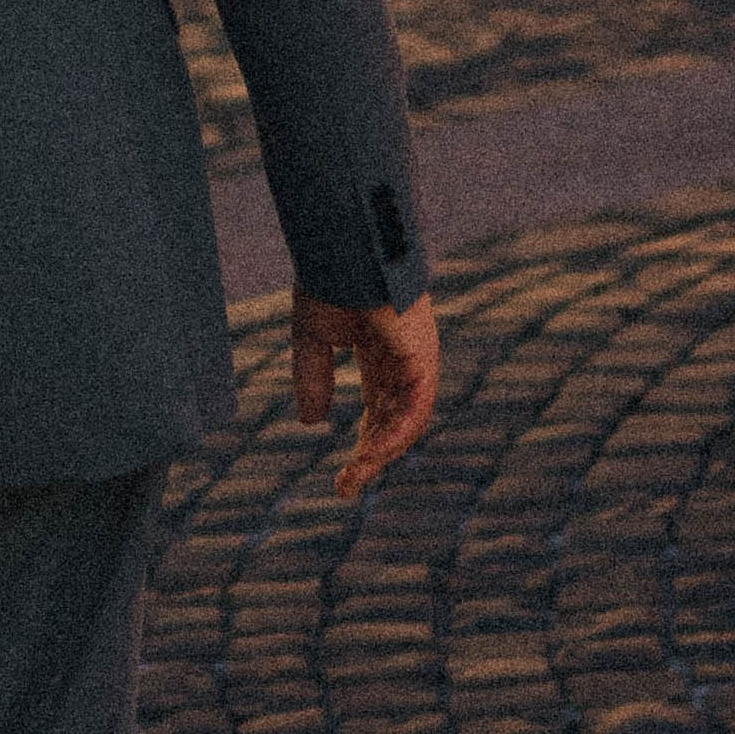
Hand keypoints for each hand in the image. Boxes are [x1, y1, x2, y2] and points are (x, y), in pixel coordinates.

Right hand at [291, 289, 439, 500]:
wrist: (345, 246)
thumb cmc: (330, 278)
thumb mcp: (312, 338)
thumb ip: (313, 378)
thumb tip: (312, 423)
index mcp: (381, 352)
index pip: (379, 409)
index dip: (364, 443)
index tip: (343, 478)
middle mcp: (404, 360)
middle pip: (394, 421)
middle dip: (371, 455)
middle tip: (346, 486)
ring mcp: (416, 359)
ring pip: (408, 420)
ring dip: (383, 451)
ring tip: (354, 475)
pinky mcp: (422, 357)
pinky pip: (415, 407)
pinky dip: (395, 434)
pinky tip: (371, 453)